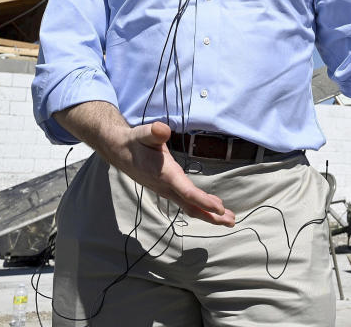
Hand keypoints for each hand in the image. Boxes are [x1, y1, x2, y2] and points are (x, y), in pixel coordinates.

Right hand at [107, 121, 235, 225]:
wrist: (119, 151)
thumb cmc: (135, 142)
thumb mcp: (143, 133)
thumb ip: (154, 132)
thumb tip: (162, 129)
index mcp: (165, 174)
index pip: (187, 192)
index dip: (204, 201)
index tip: (220, 208)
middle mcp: (166, 186)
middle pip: (192, 206)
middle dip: (212, 216)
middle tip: (232, 221)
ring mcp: (167, 190)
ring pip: (190, 206)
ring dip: (209, 214)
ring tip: (228, 219)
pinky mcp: (168, 189)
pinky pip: (186, 202)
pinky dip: (201, 207)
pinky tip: (212, 207)